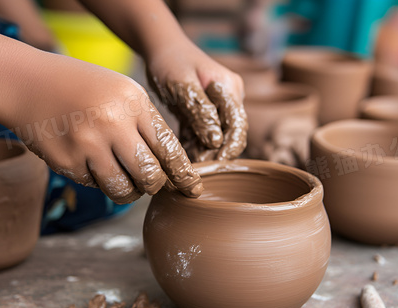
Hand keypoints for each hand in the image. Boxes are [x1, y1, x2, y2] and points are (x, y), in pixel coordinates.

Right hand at [8, 53, 202, 203]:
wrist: (27, 83)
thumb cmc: (84, 89)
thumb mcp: (122, 92)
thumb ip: (147, 125)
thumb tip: (172, 170)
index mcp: (133, 102)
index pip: (169, 148)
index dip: (184, 174)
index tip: (193, 188)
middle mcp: (112, 123)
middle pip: (150, 176)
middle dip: (155, 186)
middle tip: (152, 183)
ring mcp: (87, 144)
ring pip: (124, 190)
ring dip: (131, 192)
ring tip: (127, 180)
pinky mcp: (67, 162)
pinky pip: (97, 186)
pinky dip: (101, 182)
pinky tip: (93, 163)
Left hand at [146, 42, 246, 161]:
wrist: (159, 47)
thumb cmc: (171, 61)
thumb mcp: (183, 86)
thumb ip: (201, 112)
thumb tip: (216, 141)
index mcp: (230, 89)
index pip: (238, 125)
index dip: (230, 148)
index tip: (216, 164)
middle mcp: (229, 99)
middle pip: (230, 134)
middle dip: (215, 154)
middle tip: (196, 169)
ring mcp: (218, 107)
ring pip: (216, 138)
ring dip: (203, 153)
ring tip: (187, 166)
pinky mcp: (204, 114)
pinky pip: (202, 136)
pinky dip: (194, 146)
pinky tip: (182, 157)